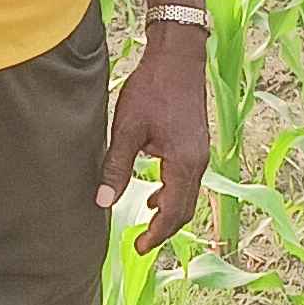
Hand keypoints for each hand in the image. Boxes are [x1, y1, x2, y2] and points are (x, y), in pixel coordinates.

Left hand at [96, 30, 209, 252]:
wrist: (178, 56)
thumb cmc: (153, 88)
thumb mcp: (127, 128)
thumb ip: (117, 167)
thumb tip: (103, 202)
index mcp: (184, 163)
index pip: (173, 212)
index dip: (156, 234)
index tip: (138, 248)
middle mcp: (198, 161)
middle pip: (185, 209)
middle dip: (165, 229)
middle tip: (141, 244)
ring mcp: (200, 152)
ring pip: (188, 195)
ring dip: (169, 212)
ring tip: (148, 222)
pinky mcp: (196, 143)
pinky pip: (188, 180)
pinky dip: (174, 194)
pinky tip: (155, 193)